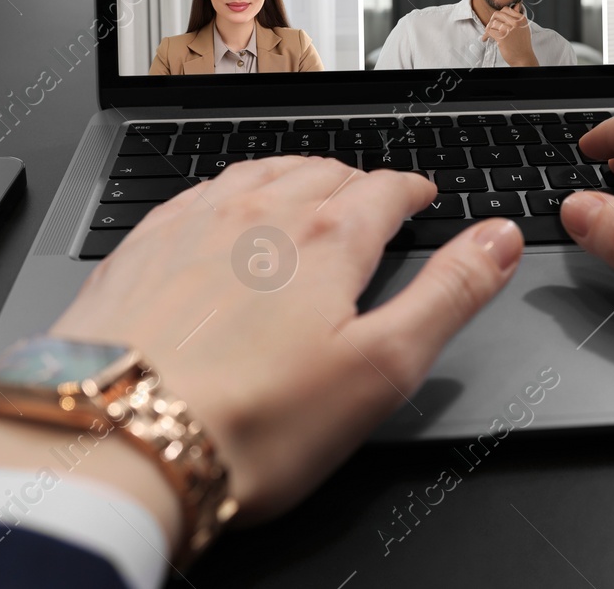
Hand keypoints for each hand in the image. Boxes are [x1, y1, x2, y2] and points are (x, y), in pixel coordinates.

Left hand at [45, 159, 522, 525]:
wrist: (115, 441)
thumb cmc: (251, 422)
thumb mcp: (381, 369)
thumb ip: (448, 295)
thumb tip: (499, 239)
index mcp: (326, 237)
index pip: (386, 189)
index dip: (413, 191)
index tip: (421, 197)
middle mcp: (258, 213)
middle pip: (324, 172)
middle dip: (358, 182)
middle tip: (373, 201)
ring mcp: (193, 223)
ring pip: (259, 173)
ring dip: (295, 177)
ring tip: (309, 194)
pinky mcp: (141, 247)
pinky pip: (199, 193)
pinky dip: (231, 191)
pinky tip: (227, 214)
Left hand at [480, 2, 537, 66]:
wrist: (524, 58)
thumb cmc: (522, 45)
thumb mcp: (524, 28)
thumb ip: (518, 17)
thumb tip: (516, 5)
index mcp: (521, 19)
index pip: (506, 9)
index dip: (499, 15)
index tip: (497, 21)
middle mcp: (516, 22)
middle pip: (497, 14)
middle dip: (492, 20)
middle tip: (491, 27)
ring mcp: (509, 29)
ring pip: (492, 22)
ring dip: (489, 29)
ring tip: (489, 35)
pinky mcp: (502, 37)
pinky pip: (489, 31)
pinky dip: (486, 35)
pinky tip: (486, 38)